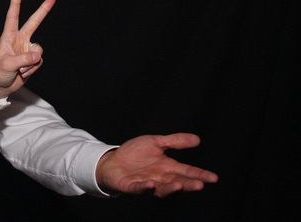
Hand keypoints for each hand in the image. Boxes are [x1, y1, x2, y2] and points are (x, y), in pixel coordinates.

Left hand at [0, 0, 54, 97]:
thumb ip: (22, 59)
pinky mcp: (33, 60)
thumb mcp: (7, 64)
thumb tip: (38, 56)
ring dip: (30, 63)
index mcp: (9, 37)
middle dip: (43, 11)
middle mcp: (19, 40)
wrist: (0, 86)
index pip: (13, 17)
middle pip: (34, 23)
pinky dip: (32, 69)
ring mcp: (27, 49)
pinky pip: (39, 62)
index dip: (16, 4)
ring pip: (38, 50)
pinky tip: (23, 73)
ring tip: (19, 69)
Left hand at [96, 133, 218, 196]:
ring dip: (171, 188)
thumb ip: (175, 142)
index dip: (199, 174)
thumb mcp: (156, 143)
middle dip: (188, 184)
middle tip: (200, 185)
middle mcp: (160, 177)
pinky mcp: (133, 186)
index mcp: (167, 167)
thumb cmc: (135, 153)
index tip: (213, 177)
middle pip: (178, 182)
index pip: (187, 171)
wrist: (113, 161)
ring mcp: (148, 183)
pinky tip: (151, 184)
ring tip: (180, 185)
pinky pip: (140, 188)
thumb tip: (197, 139)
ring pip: (162, 188)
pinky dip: (146, 187)